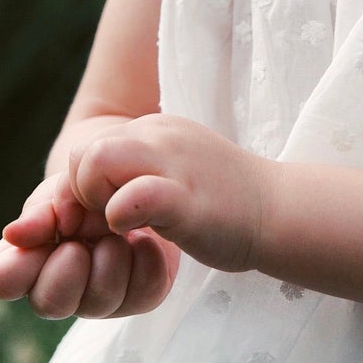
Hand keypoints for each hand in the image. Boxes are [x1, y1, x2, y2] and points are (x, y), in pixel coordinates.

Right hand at [0, 169, 180, 320]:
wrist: (139, 182)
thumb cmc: (89, 189)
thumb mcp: (63, 189)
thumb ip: (40, 212)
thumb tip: (12, 234)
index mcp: (28, 259)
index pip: (2, 280)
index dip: (20, 263)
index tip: (51, 234)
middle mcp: (59, 288)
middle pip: (48, 304)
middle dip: (70, 265)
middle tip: (84, 237)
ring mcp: (98, 300)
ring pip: (98, 302)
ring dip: (111, 254)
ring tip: (118, 230)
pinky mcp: (139, 297)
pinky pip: (143, 294)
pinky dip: (146, 258)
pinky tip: (142, 240)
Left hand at [69, 114, 270, 273]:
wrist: (280, 210)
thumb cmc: (223, 201)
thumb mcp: (172, 171)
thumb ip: (137, 169)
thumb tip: (97, 188)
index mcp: (153, 129)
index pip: (90, 144)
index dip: (83, 184)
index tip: (101, 213)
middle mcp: (158, 136)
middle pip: (85, 149)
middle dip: (81, 191)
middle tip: (105, 220)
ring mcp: (172, 163)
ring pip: (97, 160)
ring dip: (94, 199)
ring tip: (119, 224)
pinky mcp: (185, 198)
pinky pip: (134, 195)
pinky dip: (120, 215)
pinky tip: (138, 233)